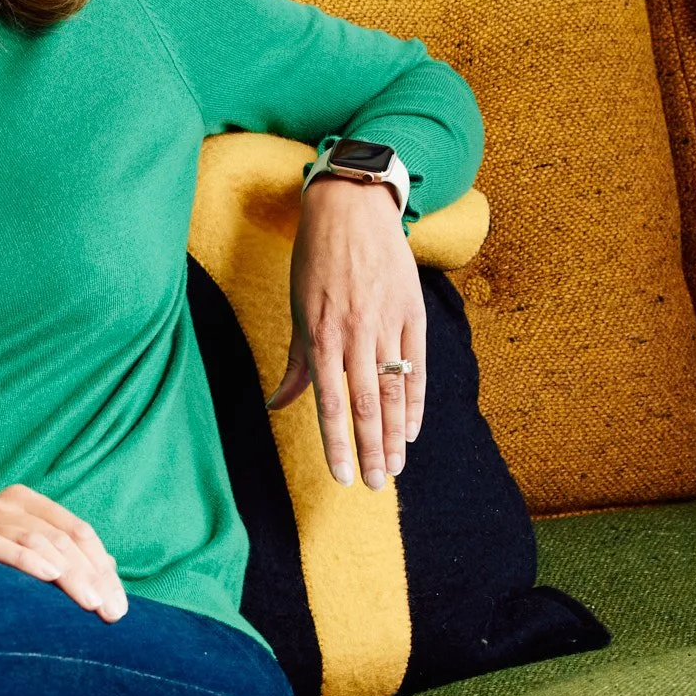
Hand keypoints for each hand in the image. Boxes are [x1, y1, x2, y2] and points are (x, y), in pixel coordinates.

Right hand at [0, 483, 127, 618]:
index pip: (78, 531)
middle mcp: (2, 503)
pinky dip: (25, 560)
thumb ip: (62, 562)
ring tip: (90, 604)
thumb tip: (112, 575)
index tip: (119, 607)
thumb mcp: (22, 563)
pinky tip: (48, 577)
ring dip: (70, 575)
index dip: (103, 567)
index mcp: (25, 503)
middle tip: (111, 615)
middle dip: (92, 577)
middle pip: (63, 538)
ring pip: (37, 541)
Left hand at [267, 177, 426, 488]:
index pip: (331, 404)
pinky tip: (411, 428)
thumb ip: (295, 363)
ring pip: (394, 390)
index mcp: (322, 337)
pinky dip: (415, 400)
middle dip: (372, 450)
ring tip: (396, 467)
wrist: (351, 209)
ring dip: (395, 434)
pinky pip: (417, 365)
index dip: (337, 444)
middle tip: (378, 485)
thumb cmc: (316, 261)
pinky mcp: (411, 312)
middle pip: (367, 405)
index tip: (342, 477)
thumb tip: (278, 406)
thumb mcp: (298, 310)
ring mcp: (387, 324)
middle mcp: (356, 335)